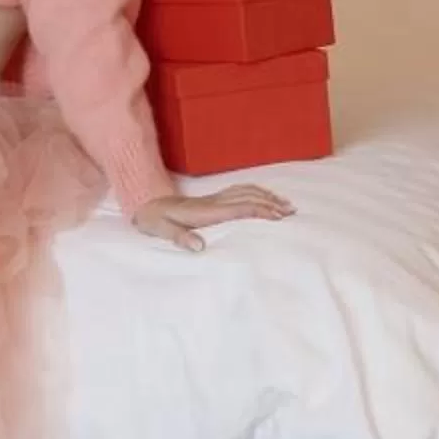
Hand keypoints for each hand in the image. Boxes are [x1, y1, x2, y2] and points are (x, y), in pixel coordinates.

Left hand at [130, 183, 294, 253]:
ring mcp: (213, 199)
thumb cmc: (156, 221)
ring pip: (245, 192)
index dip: (259, 210)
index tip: (277, 216)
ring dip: (266, 196)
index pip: (238, 208)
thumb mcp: (163, 231)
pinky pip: (238, 191)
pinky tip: (264, 197)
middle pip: (247, 198)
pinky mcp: (212, 200)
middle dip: (270, 203)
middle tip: (291, 211)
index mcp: (205, 212)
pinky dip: (255, 192)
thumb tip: (199, 246)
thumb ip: (180, 238)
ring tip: (285, 204)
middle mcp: (213, 202)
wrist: (147, 206)